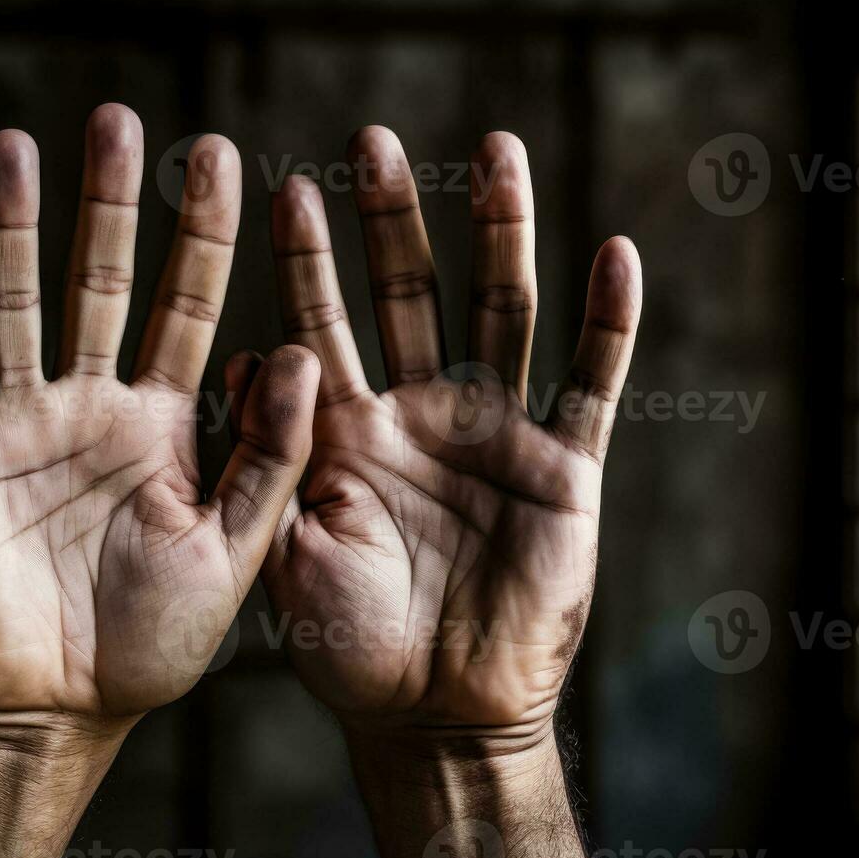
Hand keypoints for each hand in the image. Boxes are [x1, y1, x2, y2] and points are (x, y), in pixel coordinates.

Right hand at [0, 105, 317, 739]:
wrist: (57, 712)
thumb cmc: (154, 644)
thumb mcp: (237, 552)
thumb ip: (269, 459)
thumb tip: (295, 351)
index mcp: (168, 426)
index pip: (191, 308)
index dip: (206, 236)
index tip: (227, 155)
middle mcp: (93, 406)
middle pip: (103, 283)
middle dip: (112, 204)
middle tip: (120, 120)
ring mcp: (20, 424)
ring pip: (15, 304)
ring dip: (13, 227)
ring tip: (17, 144)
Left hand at [243, 126, 640, 751]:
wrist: (433, 714)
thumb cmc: (349, 647)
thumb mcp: (283, 556)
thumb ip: (268, 466)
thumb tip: (243, 363)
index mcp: (350, 434)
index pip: (323, 324)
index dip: (308, 261)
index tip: (287, 190)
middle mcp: (422, 415)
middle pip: (412, 292)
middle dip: (394, 220)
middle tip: (373, 143)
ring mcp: (496, 435)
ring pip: (503, 311)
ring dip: (502, 234)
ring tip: (496, 151)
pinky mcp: (565, 470)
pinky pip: (591, 385)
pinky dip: (607, 325)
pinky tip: (615, 256)